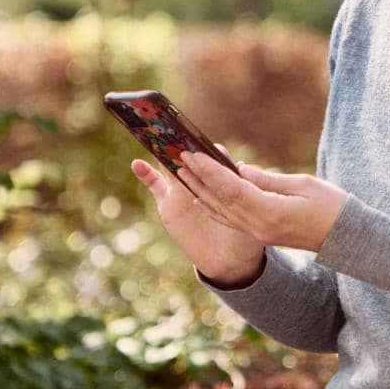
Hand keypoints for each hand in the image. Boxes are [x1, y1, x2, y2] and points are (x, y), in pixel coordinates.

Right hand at [131, 147, 265, 285]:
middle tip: (171, 130)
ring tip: (152, 137)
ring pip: (170, 165)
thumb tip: (241, 168)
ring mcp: (183, 189)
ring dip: (162, 151)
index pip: (216, 158)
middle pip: (191, 156)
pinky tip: (137, 163)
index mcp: (223, 179)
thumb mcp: (253, 211)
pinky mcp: (168, 203)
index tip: (205, 144)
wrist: (228, 259)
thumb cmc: (247, 234)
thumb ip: (249, 191)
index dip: (211, 151)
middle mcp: (202, 180)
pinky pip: (155, 185)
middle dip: (182, 143)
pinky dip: (145, 173)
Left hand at [176, 150, 350, 253]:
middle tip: (180, 158)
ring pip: (223, 211)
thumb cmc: (332, 207)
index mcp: (271, 213)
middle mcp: (260, 227)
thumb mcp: (303, 186)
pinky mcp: (262, 235)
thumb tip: (240, 170)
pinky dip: (214, 208)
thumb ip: (268, 180)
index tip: (195, 154)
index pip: (233, 188)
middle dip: (200, 178)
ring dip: (201, 191)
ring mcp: (260, 233)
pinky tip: (200, 199)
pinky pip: (231, 221)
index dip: (212, 170)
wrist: (346, 238)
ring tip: (183, 174)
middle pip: (222, 200)